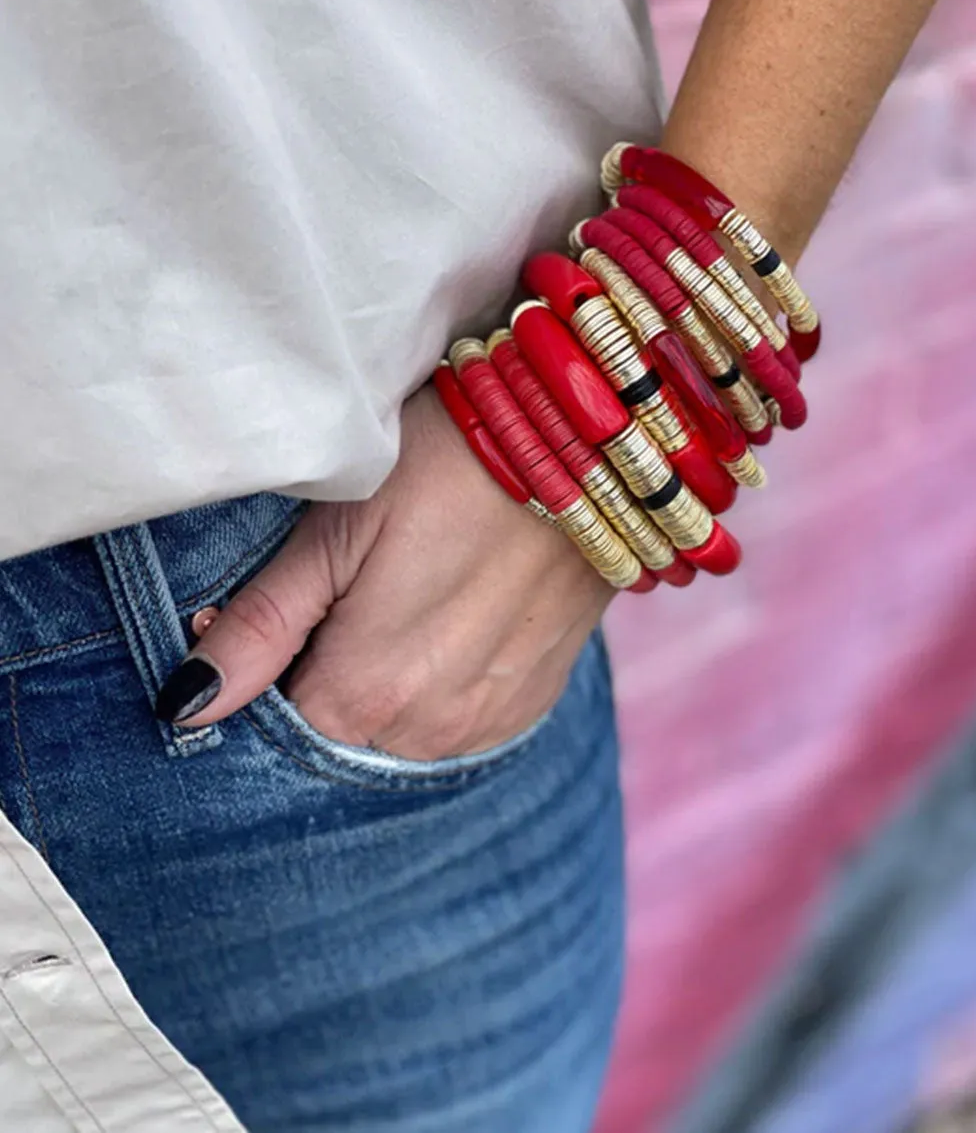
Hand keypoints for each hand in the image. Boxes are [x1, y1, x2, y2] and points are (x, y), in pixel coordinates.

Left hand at [155, 386, 612, 759]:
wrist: (584, 450)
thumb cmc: (448, 467)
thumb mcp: (336, 531)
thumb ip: (261, 627)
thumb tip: (185, 704)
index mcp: (365, 693)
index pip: (280, 719)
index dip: (275, 661)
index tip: (300, 599)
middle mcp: (428, 731)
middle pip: (342, 726)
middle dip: (333, 670)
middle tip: (364, 583)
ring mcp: (488, 723)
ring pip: (401, 726)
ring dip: (393, 678)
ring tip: (417, 590)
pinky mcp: (532, 702)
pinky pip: (460, 718)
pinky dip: (444, 679)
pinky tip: (459, 611)